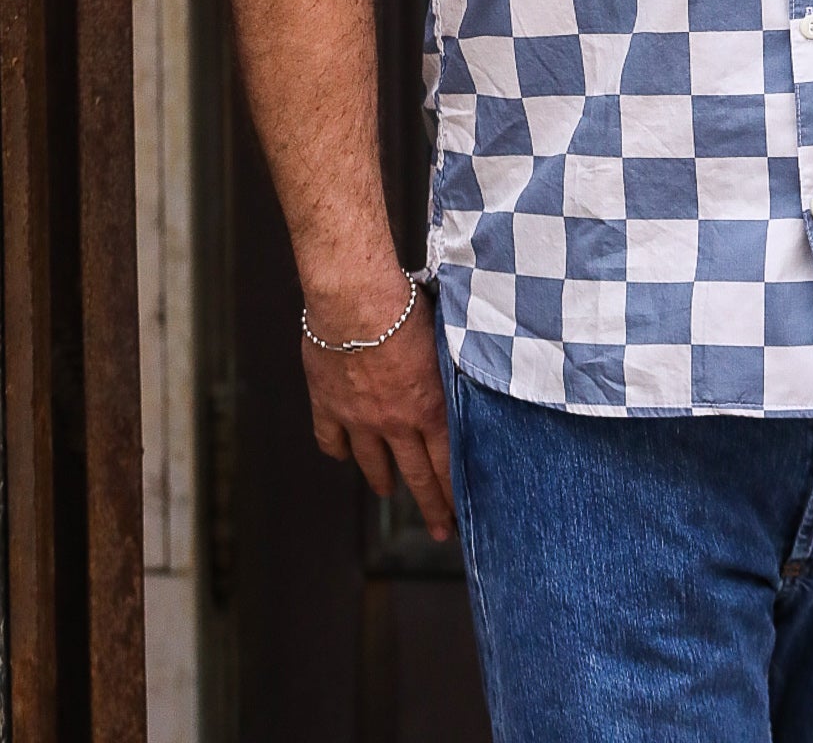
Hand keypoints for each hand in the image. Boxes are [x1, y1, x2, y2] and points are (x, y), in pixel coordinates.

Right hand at [302, 274, 455, 541]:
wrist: (355, 299)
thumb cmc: (405, 307)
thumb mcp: (442, 339)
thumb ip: (448, 369)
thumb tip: (466, 375)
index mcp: (429, 406)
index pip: (447, 462)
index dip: (454, 493)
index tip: (460, 517)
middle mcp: (395, 421)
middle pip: (416, 474)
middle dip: (430, 506)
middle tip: (439, 531)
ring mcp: (359, 419)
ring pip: (372, 464)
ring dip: (383, 480)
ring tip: (389, 489)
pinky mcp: (328, 406)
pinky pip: (332, 442)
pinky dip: (339, 450)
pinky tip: (345, 454)